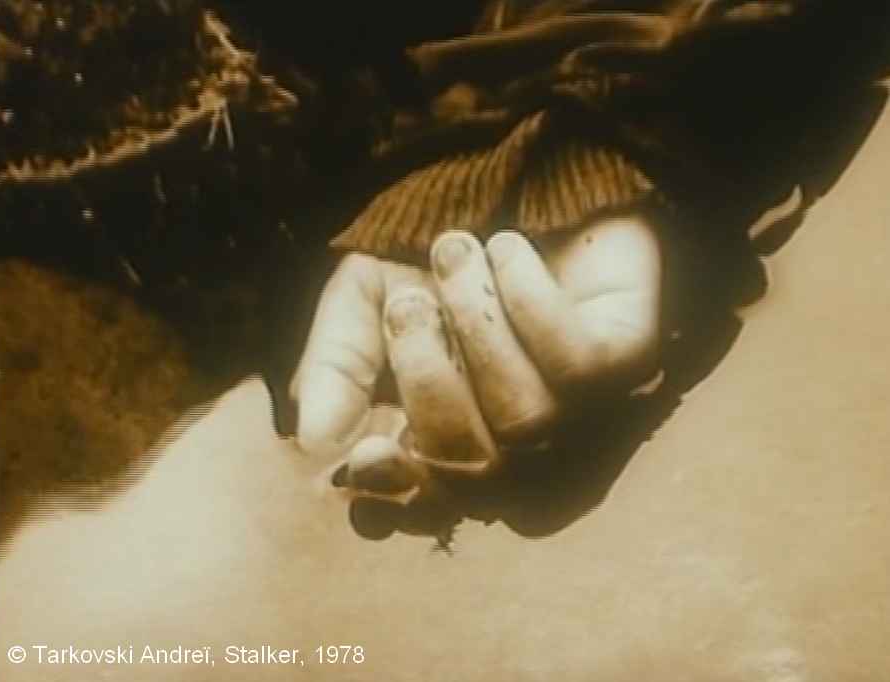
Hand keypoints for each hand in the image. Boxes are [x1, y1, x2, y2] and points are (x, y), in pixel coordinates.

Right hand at [290, 214, 661, 502]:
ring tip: (459, 256)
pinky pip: (579, 364)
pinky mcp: (631, 361)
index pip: (430, 508)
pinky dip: (526, 298)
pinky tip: (509, 251)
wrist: (524, 178)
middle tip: (409, 302)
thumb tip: (318, 439)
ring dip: (476, 325)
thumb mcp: (366, 299)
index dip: (398, 496)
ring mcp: (586, 411)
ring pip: (529, 420)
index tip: (367, 451)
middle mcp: (526, 448)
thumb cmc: (440, 258)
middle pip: (479, 473)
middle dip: (428, 379)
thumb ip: (339, 363)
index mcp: (457, 443)